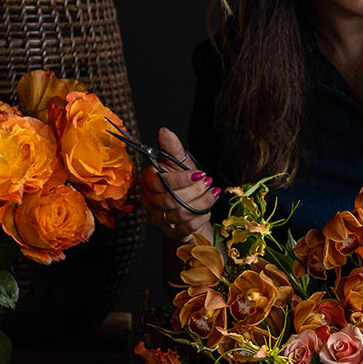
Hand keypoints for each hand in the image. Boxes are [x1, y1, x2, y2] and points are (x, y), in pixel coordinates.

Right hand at [139, 127, 217, 243]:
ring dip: (201, 204)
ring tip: (213, 194)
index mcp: (148, 182)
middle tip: (210, 183)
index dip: (180, 179)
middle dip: (194, 191)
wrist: (191, 206)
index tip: (200, 173)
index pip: (159, 182)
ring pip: (180, 214)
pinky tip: (207, 209)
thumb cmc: (185, 183)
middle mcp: (149, 201)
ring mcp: (158, 218)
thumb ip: (172, 148)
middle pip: (170, 200)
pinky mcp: (169, 232)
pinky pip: (186, 229)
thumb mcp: (181, 163)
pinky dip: (200, 218)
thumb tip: (164, 131)